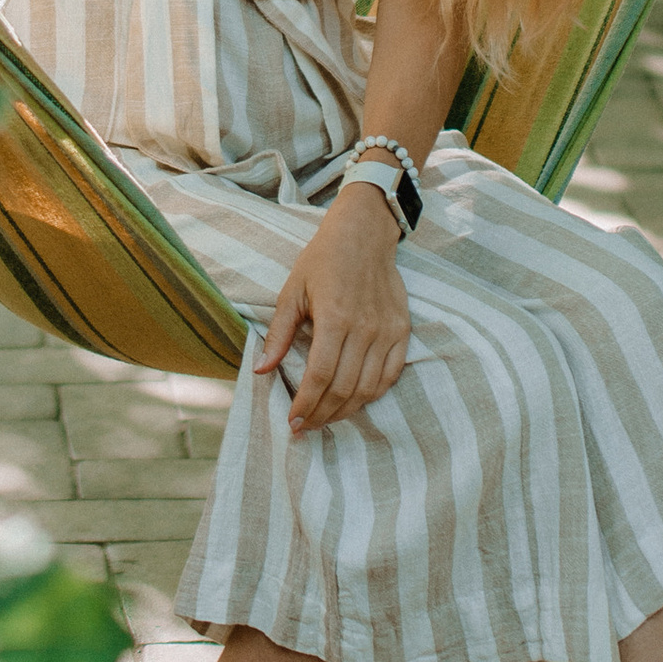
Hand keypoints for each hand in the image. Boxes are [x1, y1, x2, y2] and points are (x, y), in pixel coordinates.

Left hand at [259, 183, 410, 436]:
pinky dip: (372, 395)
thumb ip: (278, 334)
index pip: (321, 376)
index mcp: (335, 317)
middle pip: (344, 388)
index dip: (306, 404)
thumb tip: (260, 371)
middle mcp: (364, 328)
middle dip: (321, 415)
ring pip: (368, 388)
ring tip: (325, 419)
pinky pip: (390, 375)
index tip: (293, 421)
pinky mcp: (402, 331)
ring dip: (345, 411)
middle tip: (305, 427)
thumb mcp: (292, 291)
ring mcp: (387, 331)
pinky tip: (354, 402)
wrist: (364, 234)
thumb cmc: (323, 260)